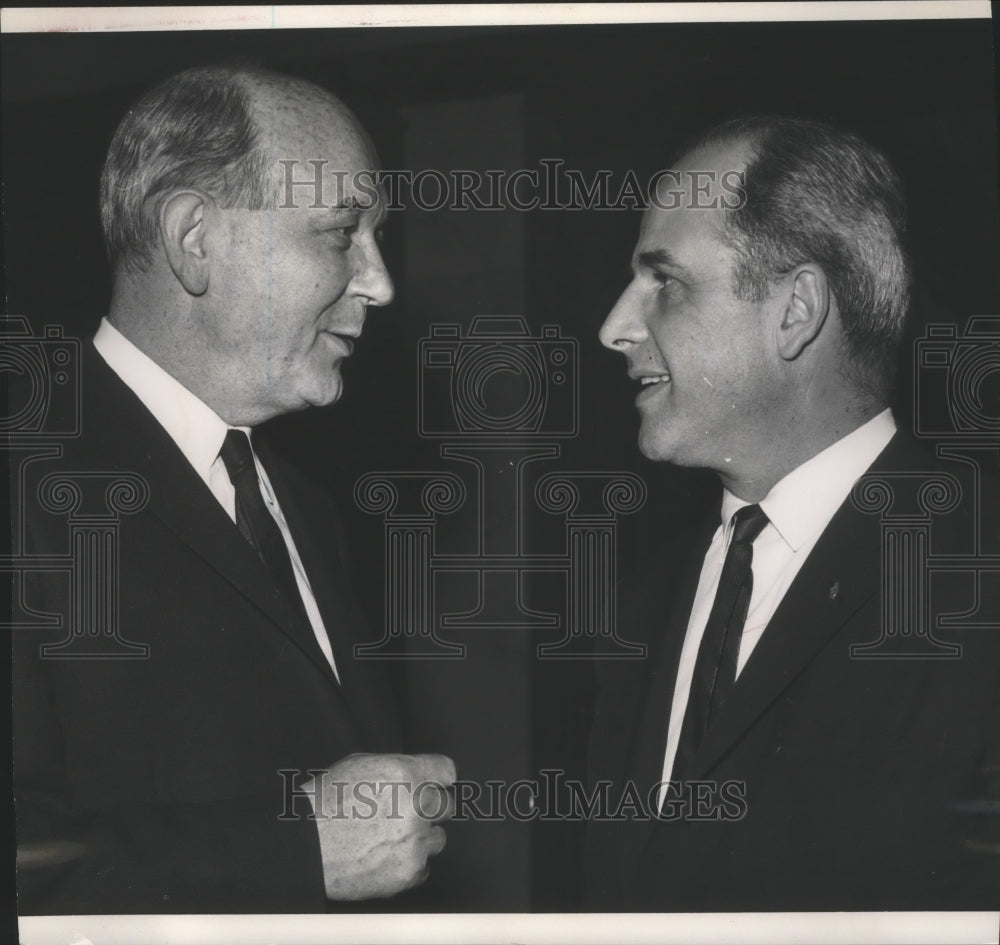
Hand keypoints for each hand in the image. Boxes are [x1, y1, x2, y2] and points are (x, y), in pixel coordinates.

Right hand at [305, 752, 454, 899]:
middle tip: (406, 813)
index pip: (447, 771)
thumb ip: (400, 769)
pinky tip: (385, 856)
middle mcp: (417, 807)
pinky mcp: (408, 873)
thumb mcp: (364, 765)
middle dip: (430, 808)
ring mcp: (414, 842)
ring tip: (390, 837)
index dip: (438, 778)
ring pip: (438, 838)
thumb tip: (422, 774)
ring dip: (421, 837)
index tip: (435, 784)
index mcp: (407, 774)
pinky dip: (409, 863)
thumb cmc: (327, 802)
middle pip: (447, 805)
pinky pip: (424, 867)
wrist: (303, 845)